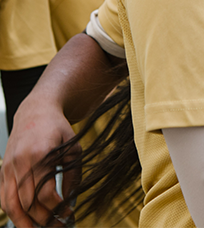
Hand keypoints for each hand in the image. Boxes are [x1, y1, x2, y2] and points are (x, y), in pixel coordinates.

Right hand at [0, 96, 79, 227]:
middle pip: (27, 202)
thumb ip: (72, 173)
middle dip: (41, 219)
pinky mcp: (2, 170)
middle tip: (55, 226)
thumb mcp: (72, 147)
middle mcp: (21, 162)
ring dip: (22, 222)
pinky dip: (11, 212)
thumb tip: (71, 201)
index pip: (45, 192)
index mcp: (41, 154)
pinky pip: (3, 197)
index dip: (57, 207)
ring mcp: (8, 167)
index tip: (68, 214)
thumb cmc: (58, 129)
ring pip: (10, 203)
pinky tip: (22, 221)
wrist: (36, 111)